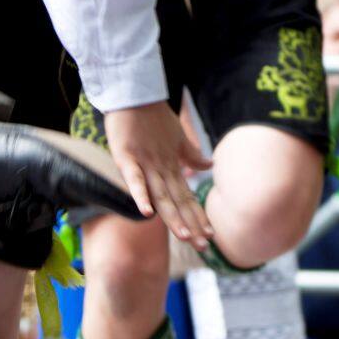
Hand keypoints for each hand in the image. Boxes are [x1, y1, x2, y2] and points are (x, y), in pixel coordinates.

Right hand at [104, 101, 213, 248]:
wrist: (134, 91)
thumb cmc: (153, 115)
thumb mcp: (177, 136)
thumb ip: (192, 154)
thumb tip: (210, 165)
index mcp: (172, 167)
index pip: (187, 197)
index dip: (198, 216)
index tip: (210, 235)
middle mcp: (162, 169)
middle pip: (178, 203)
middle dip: (191, 225)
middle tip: (204, 247)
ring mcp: (145, 165)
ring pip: (162, 196)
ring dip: (173, 217)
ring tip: (185, 237)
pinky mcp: (127, 158)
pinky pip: (134, 180)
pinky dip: (140, 195)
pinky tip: (147, 214)